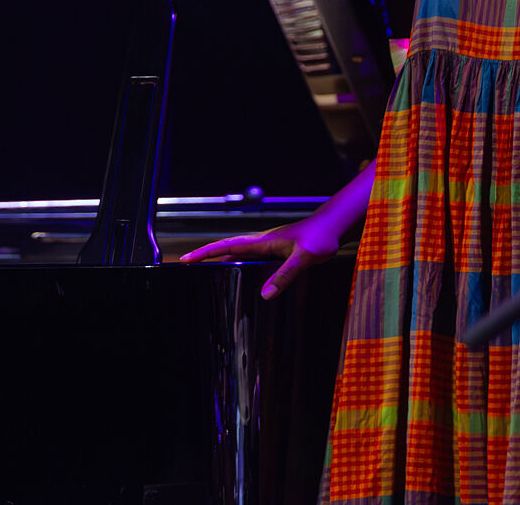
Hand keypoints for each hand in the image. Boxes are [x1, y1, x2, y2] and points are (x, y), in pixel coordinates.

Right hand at [175, 210, 344, 299]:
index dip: (205, 252)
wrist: (333, 225)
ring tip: (205, 269)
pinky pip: (250, 256)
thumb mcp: (303, 259)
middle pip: (226, 248)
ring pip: (237, 252)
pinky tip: (241, 272)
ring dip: (220, 258)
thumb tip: (265, 294)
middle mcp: (261, 242)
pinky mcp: (276, 250)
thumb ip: (284, 276)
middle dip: (206, 254)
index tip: (186, 258)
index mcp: (262, 242)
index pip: (226, 246)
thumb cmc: (320, 237)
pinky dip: (238, 262)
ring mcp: (268, 245)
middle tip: (187, 264)